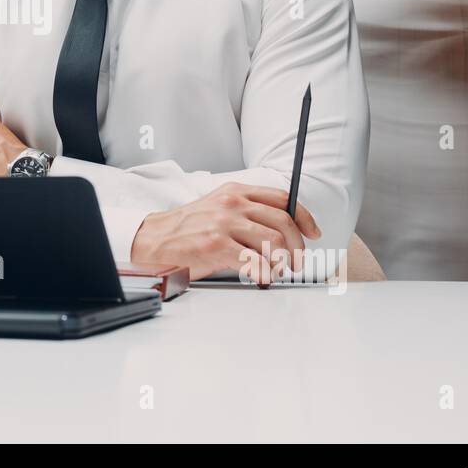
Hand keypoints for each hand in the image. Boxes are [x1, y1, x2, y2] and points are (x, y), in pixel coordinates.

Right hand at [130, 182, 321, 286]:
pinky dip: (265, 273)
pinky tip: (262, 277)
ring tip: (278, 271)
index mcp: (235, 190)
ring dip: (282, 262)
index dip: (304, 217)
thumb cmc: (187, 228)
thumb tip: (282, 232)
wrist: (154, 239)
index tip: (313, 233)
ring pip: (273, 242)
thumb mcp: (218, 207)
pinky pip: (255, 261)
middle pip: (283, 222)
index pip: (282, 198)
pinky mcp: (216, 245)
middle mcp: (232, 202)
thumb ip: (247, 212)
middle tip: (296, 263)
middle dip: (297, 247)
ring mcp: (224, 223)